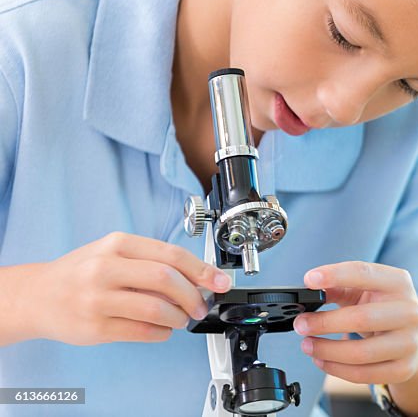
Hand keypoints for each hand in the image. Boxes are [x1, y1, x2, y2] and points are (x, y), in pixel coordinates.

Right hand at [26, 231, 231, 344]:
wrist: (37, 295)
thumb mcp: (114, 252)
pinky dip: (161, 333)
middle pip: (166, 280)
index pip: (171, 255)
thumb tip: (199, 278)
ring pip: (156, 309)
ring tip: (180, 318)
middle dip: (193, 295)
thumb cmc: (82, 272)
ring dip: (178, 317)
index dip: (202, 270)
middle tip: (201, 305)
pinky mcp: (94, 328)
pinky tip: (162, 329)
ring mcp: (98, 299)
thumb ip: (152, 261)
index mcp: (118, 244)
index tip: (220, 281)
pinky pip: (141, 332)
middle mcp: (106, 268)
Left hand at [294, 262, 417, 404]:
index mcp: (399, 283)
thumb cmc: (385, 309)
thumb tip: (310, 290)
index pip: (365, 273)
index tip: (309, 280)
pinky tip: (322, 361)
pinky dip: (336, 369)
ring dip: (326, 350)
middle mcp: (409, 311)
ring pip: (360, 353)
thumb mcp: (367, 291)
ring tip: (307, 345)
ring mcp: (409, 342)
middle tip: (301, 324)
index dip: (335, 275)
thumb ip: (339, 287)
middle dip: (324, 323)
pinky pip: (363, 374)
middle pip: (361, 318)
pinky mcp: (404, 368)